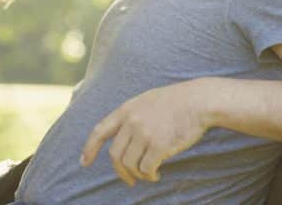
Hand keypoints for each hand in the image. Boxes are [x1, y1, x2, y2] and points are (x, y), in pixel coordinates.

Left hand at [79, 78, 212, 185]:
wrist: (198, 100)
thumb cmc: (176, 102)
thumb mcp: (146, 101)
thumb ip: (132, 116)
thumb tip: (123, 137)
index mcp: (126, 109)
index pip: (100, 131)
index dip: (89, 148)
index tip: (83, 162)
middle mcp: (131, 121)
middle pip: (115, 155)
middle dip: (120, 172)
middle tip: (130, 180)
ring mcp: (144, 133)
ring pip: (129, 164)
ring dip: (137, 175)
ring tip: (149, 175)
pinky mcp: (159, 145)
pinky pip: (146, 169)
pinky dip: (149, 176)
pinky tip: (157, 174)